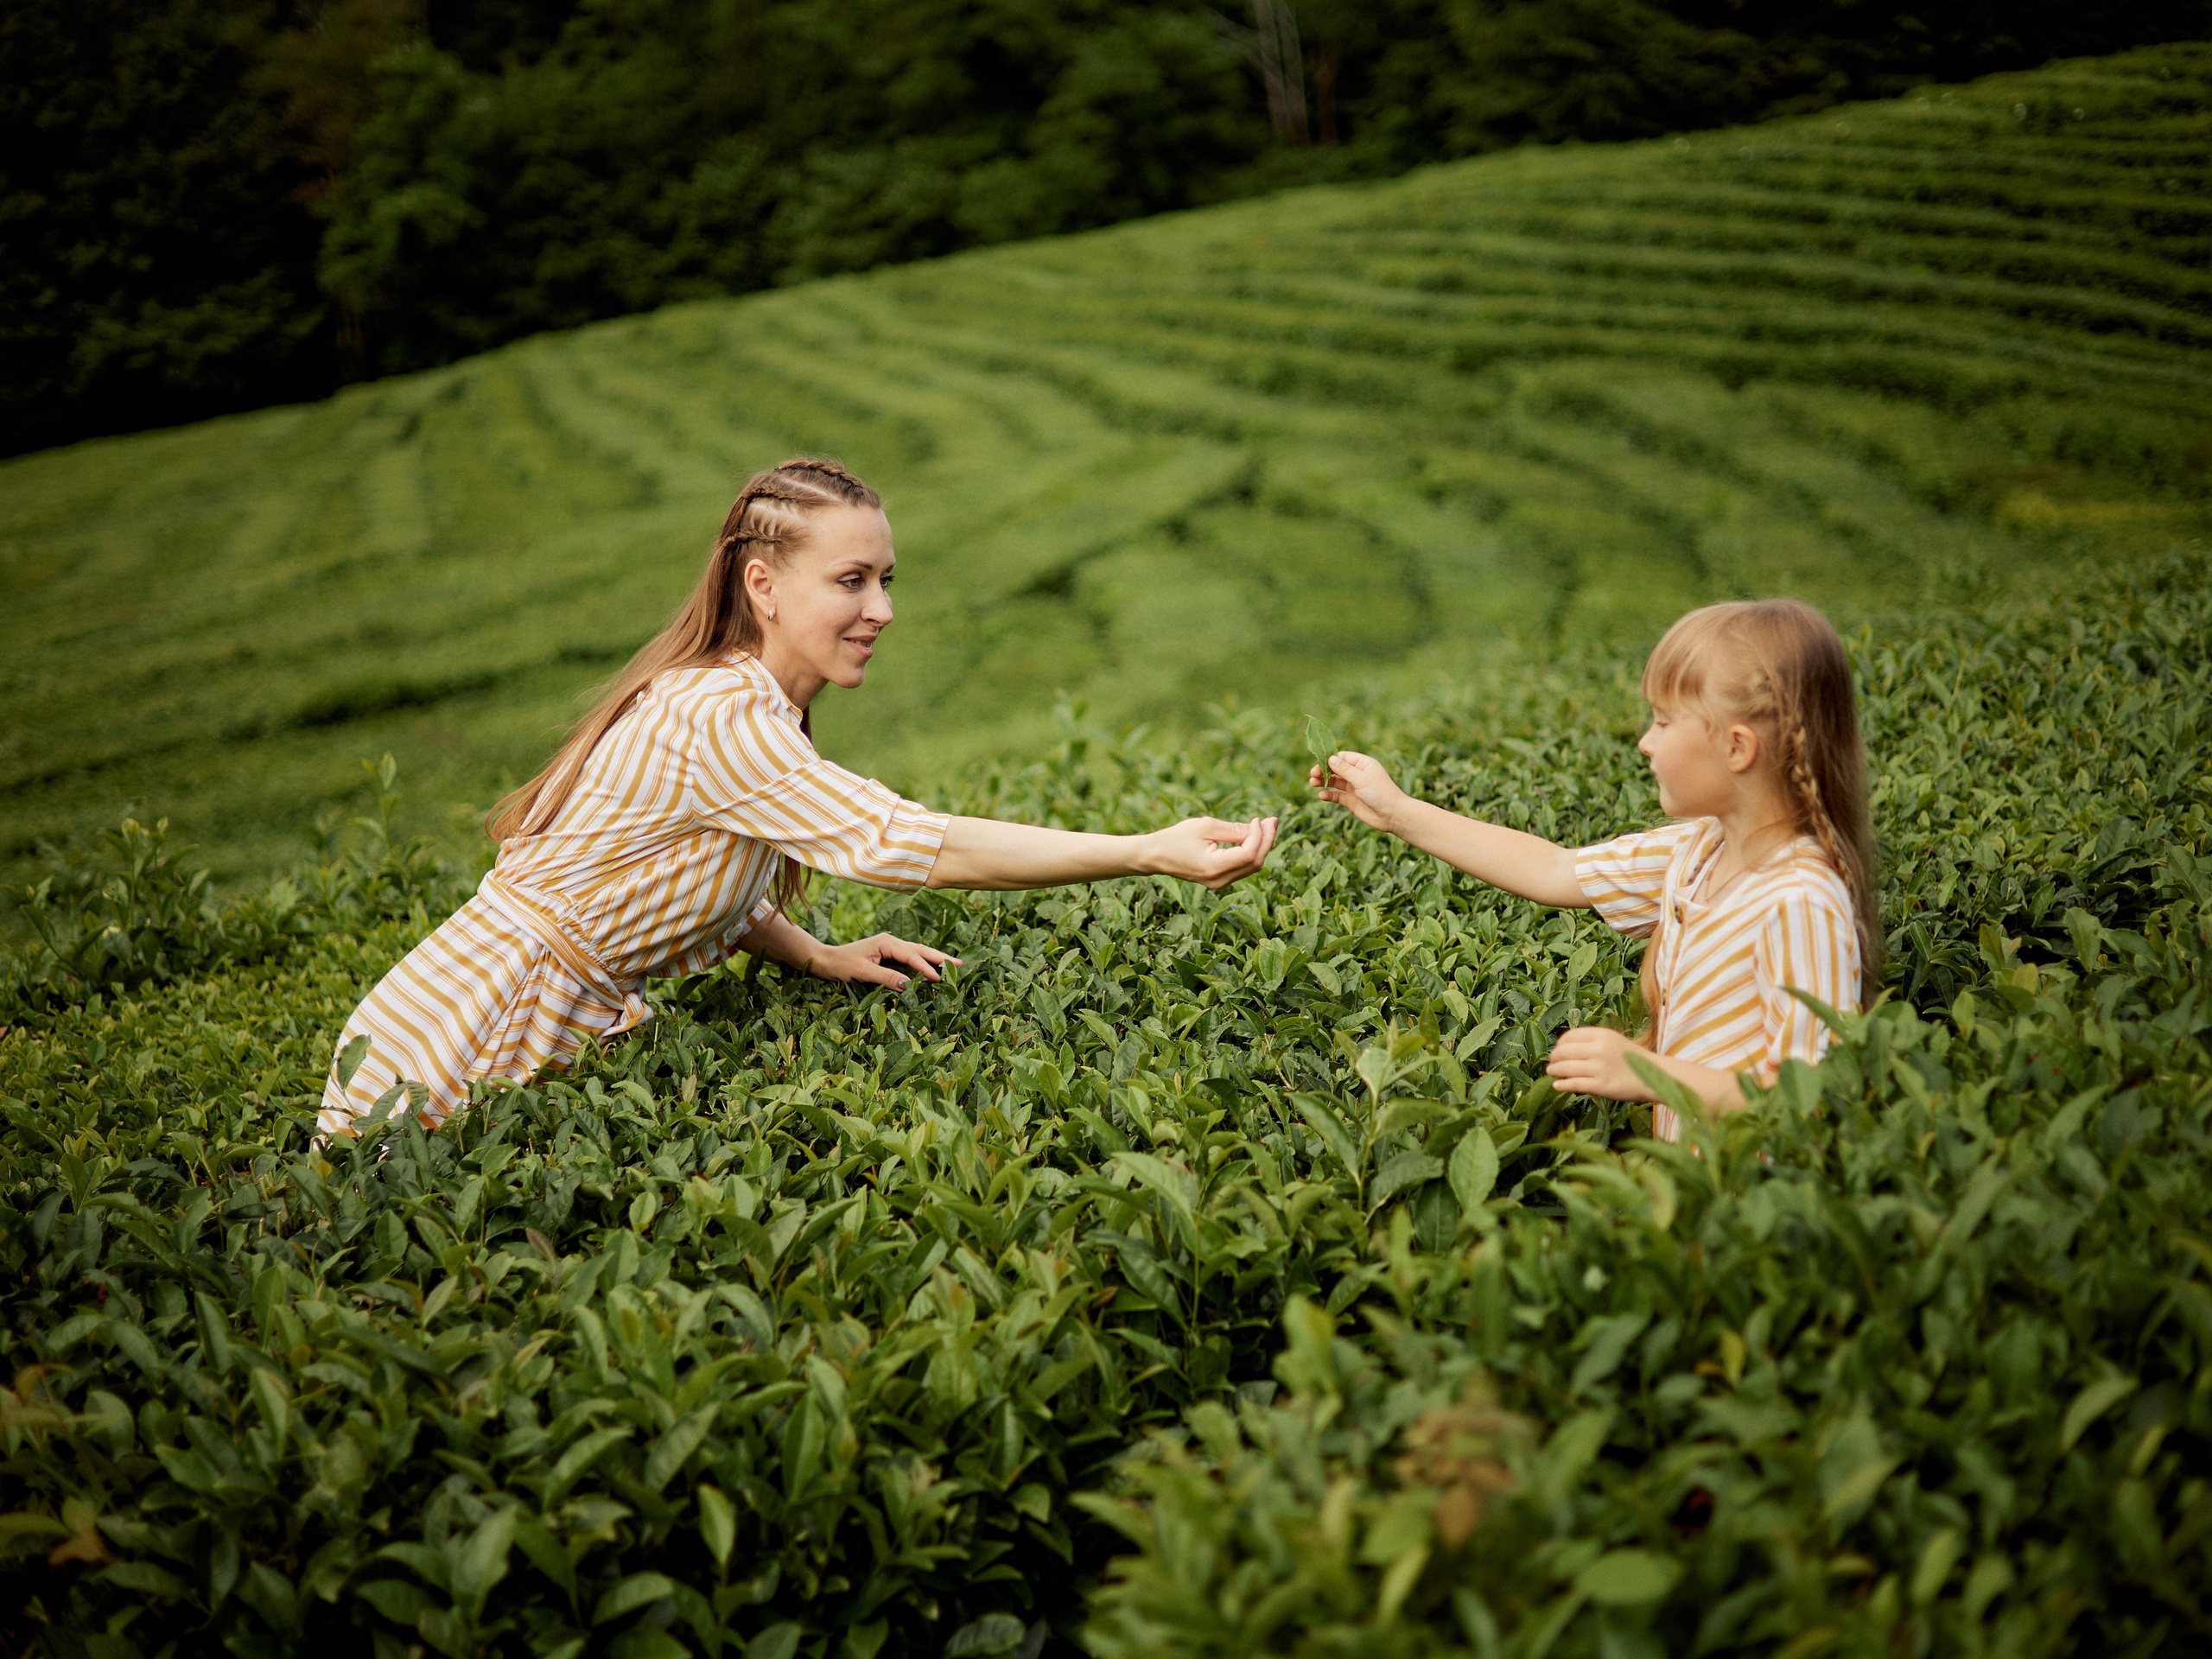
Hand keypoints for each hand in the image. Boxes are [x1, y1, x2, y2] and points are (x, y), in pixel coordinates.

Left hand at [807, 933, 959, 990]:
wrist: (824, 962)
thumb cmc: (840, 965)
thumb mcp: (862, 973)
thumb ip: (886, 978)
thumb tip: (908, 985)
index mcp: (886, 942)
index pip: (912, 955)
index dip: (926, 967)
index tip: (939, 979)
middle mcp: (891, 943)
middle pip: (920, 950)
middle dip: (940, 958)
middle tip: (960, 965)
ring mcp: (890, 950)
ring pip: (917, 955)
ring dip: (934, 961)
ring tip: (953, 966)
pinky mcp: (888, 959)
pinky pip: (909, 962)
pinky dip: (922, 967)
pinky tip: (932, 972)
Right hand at [1142, 816, 1278, 890]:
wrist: (1156, 855)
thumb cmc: (1177, 837)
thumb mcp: (1205, 827)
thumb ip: (1233, 829)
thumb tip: (1259, 827)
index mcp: (1213, 867)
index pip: (1248, 854)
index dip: (1259, 836)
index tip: (1258, 819)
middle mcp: (1219, 880)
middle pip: (1255, 863)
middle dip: (1266, 841)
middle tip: (1272, 820)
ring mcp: (1220, 883)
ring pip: (1252, 867)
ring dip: (1262, 846)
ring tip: (1266, 826)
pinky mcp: (1220, 881)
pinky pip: (1243, 868)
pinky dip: (1252, 852)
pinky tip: (1254, 837)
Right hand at [1310, 750, 1407, 833]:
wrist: (1392, 815)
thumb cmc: (1380, 793)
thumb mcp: (1361, 779)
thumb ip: (1344, 770)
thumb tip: (1330, 759)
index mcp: (1363, 764)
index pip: (1342, 757)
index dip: (1330, 759)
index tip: (1319, 764)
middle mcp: (1358, 774)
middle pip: (1336, 769)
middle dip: (1324, 771)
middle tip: (1312, 775)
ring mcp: (1354, 788)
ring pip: (1335, 782)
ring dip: (1323, 782)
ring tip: (1312, 783)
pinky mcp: (1351, 801)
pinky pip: (1337, 795)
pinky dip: (1328, 795)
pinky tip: (1322, 796)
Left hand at [1546, 1026, 1654, 1100]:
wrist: (1655, 1076)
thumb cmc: (1633, 1059)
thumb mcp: (1614, 1042)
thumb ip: (1593, 1042)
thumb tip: (1566, 1049)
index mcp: (1602, 1034)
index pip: (1570, 1036)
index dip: (1559, 1044)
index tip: (1557, 1051)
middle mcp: (1599, 1049)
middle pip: (1564, 1052)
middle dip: (1554, 1058)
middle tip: (1551, 1063)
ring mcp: (1600, 1068)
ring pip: (1566, 1068)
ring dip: (1554, 1070)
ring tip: (1551, 1072)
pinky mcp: (1601, 1086)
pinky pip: (1574, 1084)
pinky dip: (1562, 1085)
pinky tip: (1557, 1085)